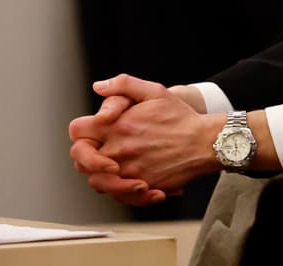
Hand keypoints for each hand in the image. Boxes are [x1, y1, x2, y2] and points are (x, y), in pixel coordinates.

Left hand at [68, 75, 221, 205]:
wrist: (205, 142)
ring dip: (104, 178)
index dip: (81, 133)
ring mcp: (129, 171)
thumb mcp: (154, 91)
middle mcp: (119, 150)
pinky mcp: (142, 187)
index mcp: (117, 126)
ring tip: (120, 170)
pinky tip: (137, 183)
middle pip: (81, 162)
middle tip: (101, 156)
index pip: (77, 132)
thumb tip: (98, 87)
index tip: (92, 133)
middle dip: (87, 159)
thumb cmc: (181, 118)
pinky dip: (125, 193)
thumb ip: (123, 85)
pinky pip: (121, 197)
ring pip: (98, 183)